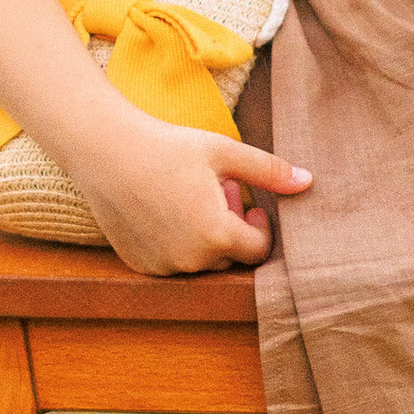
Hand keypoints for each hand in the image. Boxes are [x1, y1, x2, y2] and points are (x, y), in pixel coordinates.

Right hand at [61, 95, 312, 274]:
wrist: (105, 150)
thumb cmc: (169, 147)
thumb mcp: (225, 152)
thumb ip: (270, 171)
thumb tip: (309, 182)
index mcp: (217, 235)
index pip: (258, 249)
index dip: (259, 225)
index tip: (248, 200)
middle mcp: (191, 261)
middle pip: (229, 257)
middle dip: (232, 228)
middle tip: (219, 190)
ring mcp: (163, 267)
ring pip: (200, 262)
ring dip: (205, 237)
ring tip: (191, 197)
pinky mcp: (140, 265)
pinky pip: (172, 263)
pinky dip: (177, 243)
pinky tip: (165, 209)